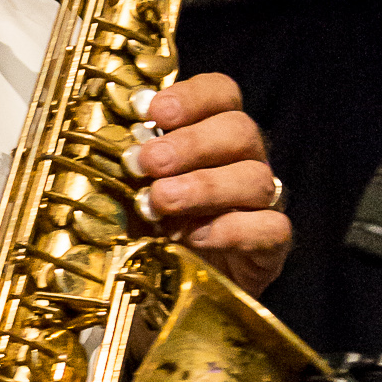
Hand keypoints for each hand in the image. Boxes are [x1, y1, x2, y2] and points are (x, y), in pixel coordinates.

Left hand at [126, 73, 290, 296]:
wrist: (181, 288)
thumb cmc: (155, 226)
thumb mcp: (133, 189)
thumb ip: (130, 164)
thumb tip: (109, 143)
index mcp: (213, 134)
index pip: (222, 94)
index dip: (192, 96)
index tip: (153, 110)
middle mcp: (244, 160)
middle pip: (240, 131)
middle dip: (190, 144)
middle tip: (148, 162)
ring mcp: (262, 202)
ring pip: (255, 178)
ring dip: (203, 187)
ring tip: (160, 202)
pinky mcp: (271, 245)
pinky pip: (269, 228)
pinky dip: (230, 230)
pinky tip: (193, 238)